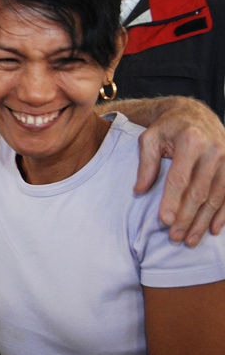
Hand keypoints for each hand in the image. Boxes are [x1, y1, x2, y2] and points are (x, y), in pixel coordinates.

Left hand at [134, 97, 224, 245]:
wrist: (194, 114)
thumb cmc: (167, 128)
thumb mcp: (149, 138)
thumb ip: (145, 164)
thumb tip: (138, 191)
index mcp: (190, 141)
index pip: (179, 178)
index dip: (171, 201)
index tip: (164, 221)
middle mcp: (214, 150)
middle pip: (199, 192)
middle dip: (187, 218)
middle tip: (175, 238)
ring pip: (216, 197)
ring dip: (203, 221)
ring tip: (190, 240)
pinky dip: (222, 214)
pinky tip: (214, 230)